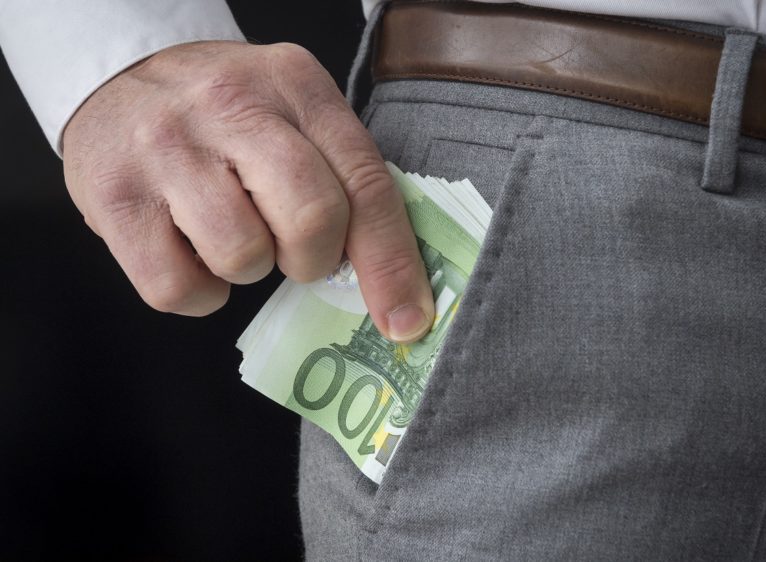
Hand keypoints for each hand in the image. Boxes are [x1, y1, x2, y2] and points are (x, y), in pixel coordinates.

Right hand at [62, 41, 433, 342]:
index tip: (407, 320)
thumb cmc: (224, 116)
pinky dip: (200, 292)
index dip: (392, 262)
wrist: (118, 83)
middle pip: (311, 218)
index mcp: (294, 85)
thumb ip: (340, 174)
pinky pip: (179, 288)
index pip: (364, 182)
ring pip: (243, 256)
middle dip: (314, 259)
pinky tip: (192, 251)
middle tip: (296, 251)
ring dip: (250, 266)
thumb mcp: (291, 112)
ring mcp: (166, 150)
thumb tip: (390, 282)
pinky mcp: (115, 199)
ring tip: (233, 232)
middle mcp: (229, 106)